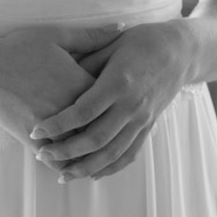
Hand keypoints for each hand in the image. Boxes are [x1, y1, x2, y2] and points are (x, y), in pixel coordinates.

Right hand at [0, 23, 124, 156]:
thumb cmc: (18, 50)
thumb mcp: (56, 37)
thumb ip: (91, 36)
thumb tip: (122, 27)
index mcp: (80, 84)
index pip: (112, 99)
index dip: (115, 100)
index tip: (116, 99)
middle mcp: (71, 110)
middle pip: (101, 127)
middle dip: (108, 129)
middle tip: (115, 128)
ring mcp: (53, 128)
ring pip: (82, 149)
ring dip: (90, 152)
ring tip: (96, 151)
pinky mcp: (35, 141)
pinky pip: (58, 161)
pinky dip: (67, 164)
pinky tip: (71, 163)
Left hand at [29, 22, 189, 181]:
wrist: (180, 51)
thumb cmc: (141, 41)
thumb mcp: (111, 44)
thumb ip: (85, 61)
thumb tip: (55, 77)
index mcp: (118, 82)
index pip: (83, 111)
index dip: (58, 124)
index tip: (36, 130)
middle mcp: (131, 105)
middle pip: (96, 138)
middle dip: (66, 151)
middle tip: (41, 155)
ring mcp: (142, 119)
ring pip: (112, 154)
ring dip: (85, 167)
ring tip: (62, 175)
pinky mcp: (148, 127)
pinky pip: (129, 154)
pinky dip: (110, 168)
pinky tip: (92, 174)